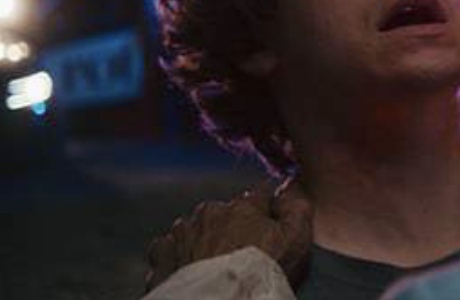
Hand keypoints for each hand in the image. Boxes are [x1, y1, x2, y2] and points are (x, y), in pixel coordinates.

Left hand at [145, 178, 311, 291]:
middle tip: (243, 256)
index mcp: (244, 206)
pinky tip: (189, 270)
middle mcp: (211, 212)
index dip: (269, 212)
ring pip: (196, 227)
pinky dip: (178, 255)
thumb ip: (297, 208)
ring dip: (205, 239)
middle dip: (233, 227)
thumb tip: (292, 185)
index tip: (273, 231)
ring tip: (216, 267)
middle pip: (226, 212)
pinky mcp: (162, 255)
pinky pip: (169, 247)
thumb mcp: (296, 240)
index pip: (261, 195)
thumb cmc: (260, 274)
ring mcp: (183, 232)